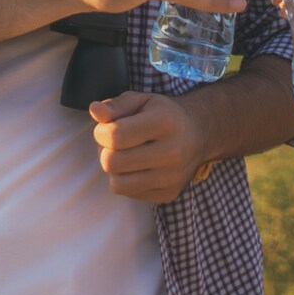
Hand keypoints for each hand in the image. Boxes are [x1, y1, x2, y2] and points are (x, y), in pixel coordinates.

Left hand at [90, 91, 210, 203]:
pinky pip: (130, 194)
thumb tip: (94, 110)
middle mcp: (172, 152)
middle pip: (113, 163)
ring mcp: (172, 177)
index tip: (106, 129)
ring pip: (118, 184)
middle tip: (114, 144)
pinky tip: (137, 167)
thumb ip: (115, 105)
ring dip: (114, 170)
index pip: (116, 136)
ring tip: (123, 156)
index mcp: (164, 122)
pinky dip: (127, 181)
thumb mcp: (140, 101)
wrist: (199, 134)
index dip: (101, 133)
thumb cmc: (162, 114)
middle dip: (105, 152)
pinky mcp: (169, 194)